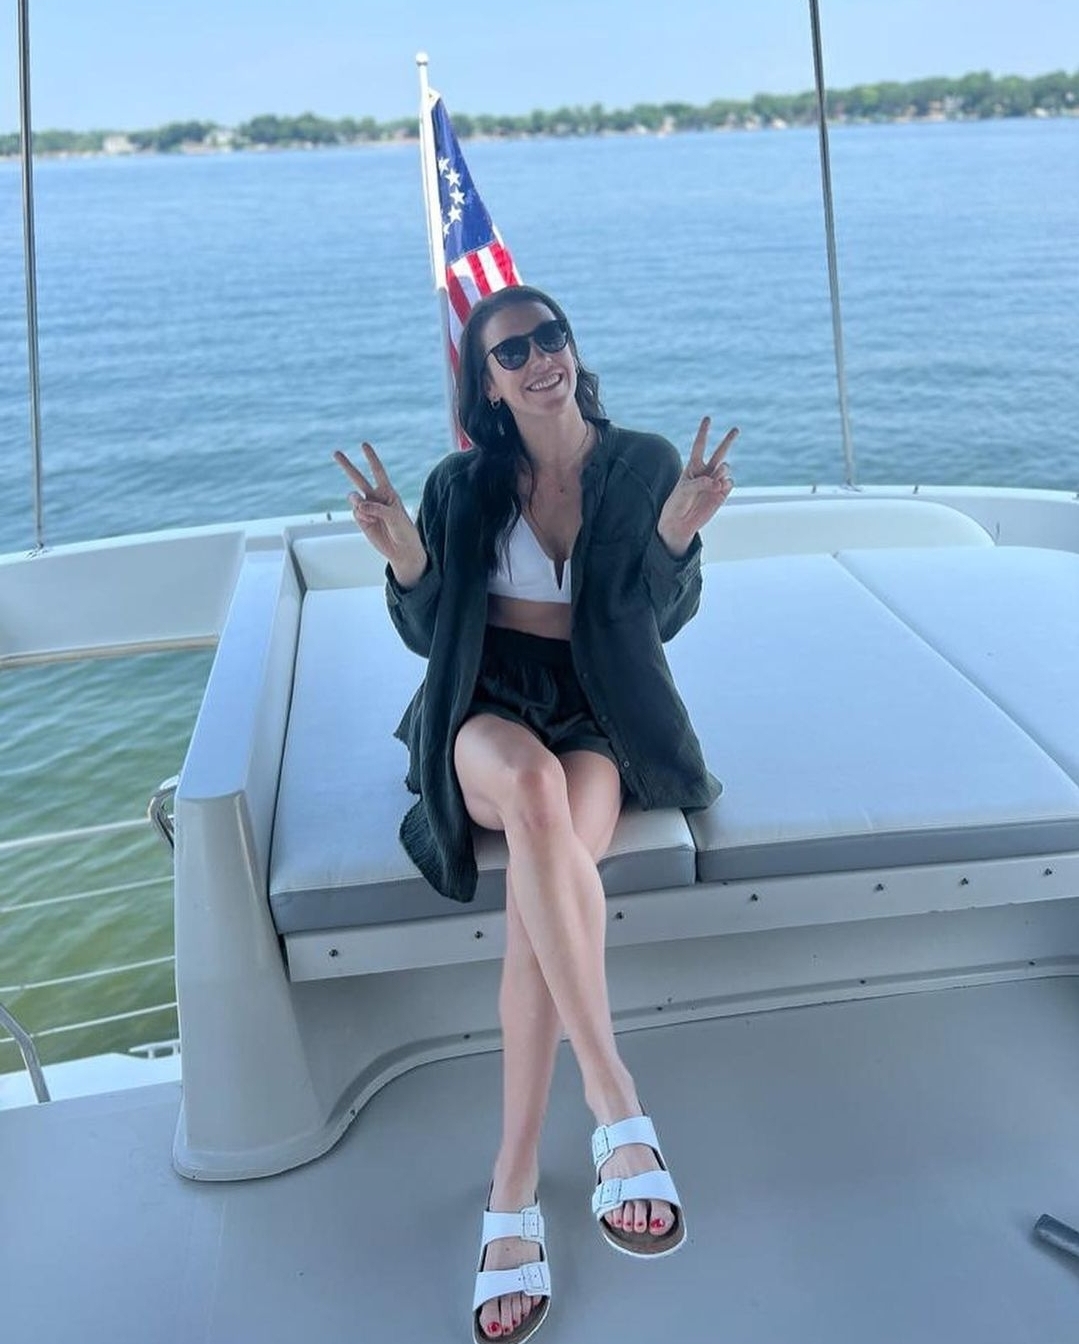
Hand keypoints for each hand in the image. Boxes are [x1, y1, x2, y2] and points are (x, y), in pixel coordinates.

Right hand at [334, 443, 427, 585]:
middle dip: (347, 465)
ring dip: (359, 503)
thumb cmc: (404, 531)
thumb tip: (358, 505)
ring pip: (354, 498)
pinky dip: (361, 517)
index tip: (363, 445)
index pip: (378, 471)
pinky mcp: (361, 520)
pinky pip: (355, 512)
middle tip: (335, 452)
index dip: (371, 458)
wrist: (401, 550)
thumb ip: (377, 509)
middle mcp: (375, 498)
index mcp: (388, 492)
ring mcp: (367, 509)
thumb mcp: (395, 517)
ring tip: (369, 514)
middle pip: (358, 478)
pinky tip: (370, 523)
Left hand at [656, 417, 736, 556]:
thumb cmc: (677, 504)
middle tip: (736, 428)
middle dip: (728, 440)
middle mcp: (706, 472)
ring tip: (714, 481)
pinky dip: (725, 484)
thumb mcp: (684, 491)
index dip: (704, 432)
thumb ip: (700, 483)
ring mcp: (715, 482)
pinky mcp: (722, 493)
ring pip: (725, 468)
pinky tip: (719, 489)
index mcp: (693, 467)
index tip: (708, 418)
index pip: (699, 446)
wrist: (680, 523)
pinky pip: (729, 482)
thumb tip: (718, 482)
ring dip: (721, 471)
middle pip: (720, 452)